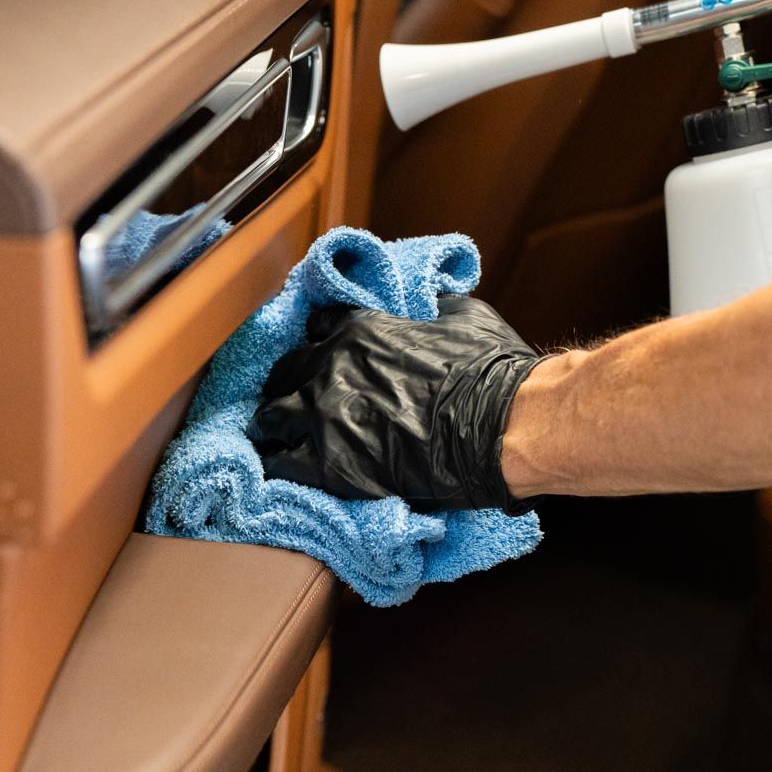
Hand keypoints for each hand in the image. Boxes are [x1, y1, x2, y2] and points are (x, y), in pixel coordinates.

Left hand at [249, 295, 538, 513]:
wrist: (501, 427)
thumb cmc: (491, 372)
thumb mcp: (463, 315)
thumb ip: (431, 307)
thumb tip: (429, 303)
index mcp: (359, 327)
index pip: (316, 326)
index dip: (320, 343)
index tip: (324, 356)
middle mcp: (330, 365)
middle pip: (284, 370)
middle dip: (290, 384)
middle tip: (298, 401)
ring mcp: (324, 414)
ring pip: (271, 415)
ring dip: (278, 424)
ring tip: (285, 437)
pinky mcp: (328, 463)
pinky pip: (280, 462)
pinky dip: (282, 463)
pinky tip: (289, 468)